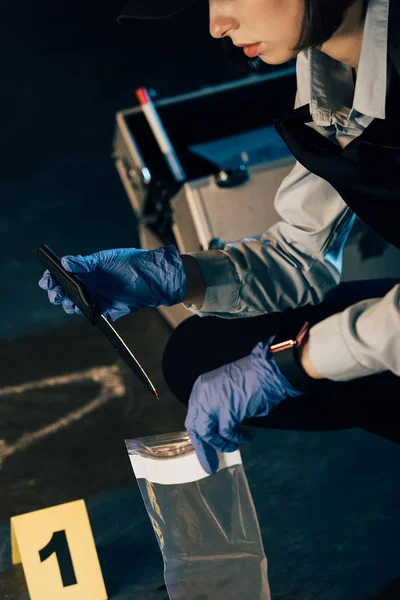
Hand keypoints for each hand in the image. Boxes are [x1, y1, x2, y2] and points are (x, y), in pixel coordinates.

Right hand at [38, 245, 185, 320]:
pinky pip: (91, 314)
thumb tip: (65, 262)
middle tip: (56, 293)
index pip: (62, 274)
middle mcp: (88, 284)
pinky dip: (85, 313)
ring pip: (74, 304)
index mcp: (85, 270)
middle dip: (56, 293)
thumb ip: (86, 263)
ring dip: (67, 304)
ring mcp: (95, 297)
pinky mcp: (106, 310)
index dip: (51, 278)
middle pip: (64, 292)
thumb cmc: (129, 262)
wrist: (151, 277)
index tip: (47, 280)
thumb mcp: (106, 259)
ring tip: (68, 301)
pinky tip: (85, 308)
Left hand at [185, 338, 302, 474]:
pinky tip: (247, 437)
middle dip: (203, 448)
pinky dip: (237, 439)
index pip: (193, 416)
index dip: (199, 435)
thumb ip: (215, 407)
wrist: (267, 371)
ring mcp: (212, 402)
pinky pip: (227, 434)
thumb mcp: (225, 391)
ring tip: (233, 446)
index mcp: (201, 388)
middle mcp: (202, 394)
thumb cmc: (252, 379)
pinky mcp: (227, 411)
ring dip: (221, 444)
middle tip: (211, 465)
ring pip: (207, 433)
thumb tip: (216, 430)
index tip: (204, 449)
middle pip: (195, 426)